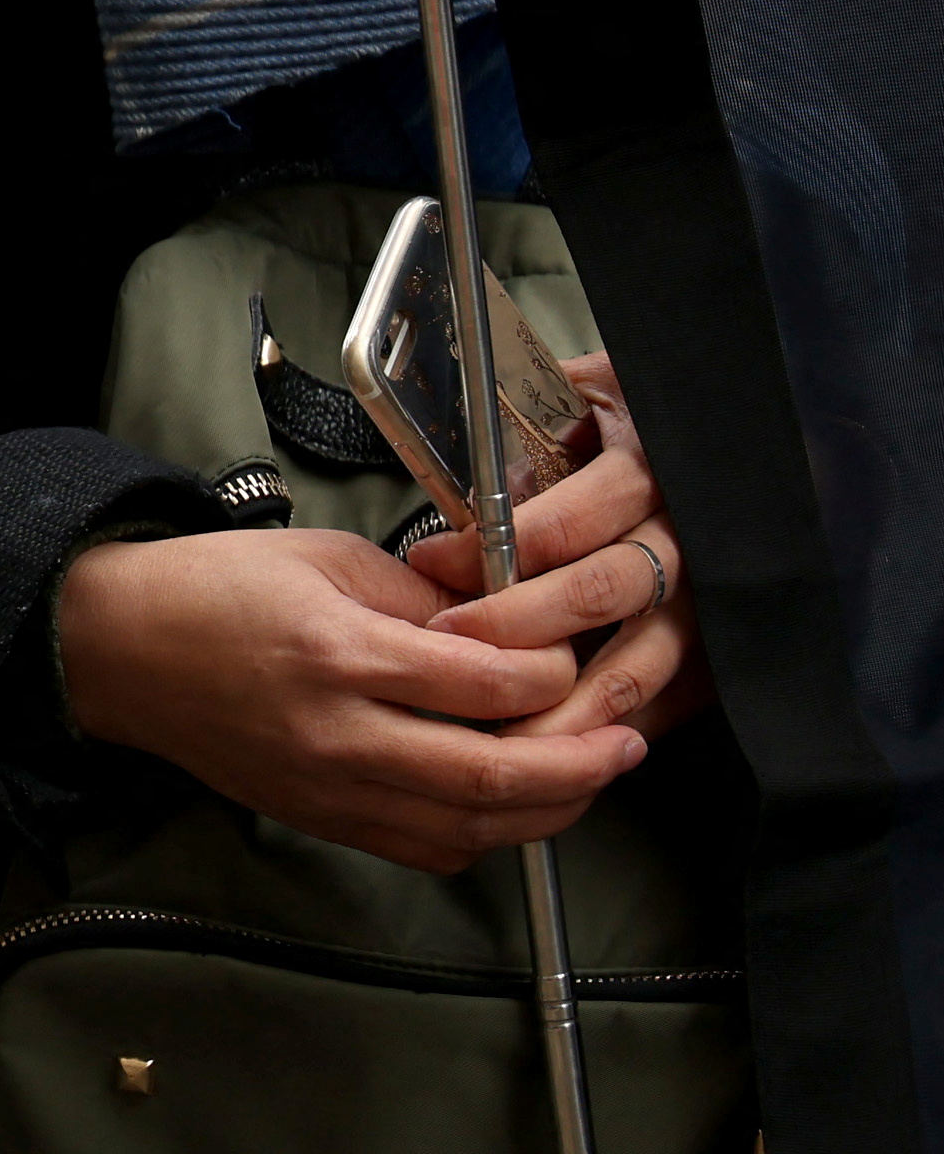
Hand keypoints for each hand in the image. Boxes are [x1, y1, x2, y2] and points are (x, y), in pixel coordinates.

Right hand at [55, 527, 632, 871]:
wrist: (119, 648)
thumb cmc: (215, 588)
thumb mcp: (324, 558)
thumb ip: (420, 600)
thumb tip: (501, 633)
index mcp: (340, 652)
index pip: (486, 684)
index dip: (550, 675)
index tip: (569, 658)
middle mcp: (339, 733)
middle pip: (492, 777)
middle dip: (580, 766)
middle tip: (627, 745)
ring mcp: (328, 788)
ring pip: (468, 830)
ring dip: (545, 813)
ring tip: (586, 781)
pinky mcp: (319, 819)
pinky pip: (424, 848)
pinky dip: (483, 836)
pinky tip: (509, 806)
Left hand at [408, 354, 712, 745]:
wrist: (716, 430)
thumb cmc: (618, 423)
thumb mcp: (570, 403)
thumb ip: (520, 445)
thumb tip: (451, 505)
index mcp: (645, 468)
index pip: (566, 520)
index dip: (497, 547)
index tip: (432, 558)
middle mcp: (685, 535)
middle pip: (603, 592)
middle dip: (519, 626)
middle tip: (451, 642)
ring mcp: (711, 596)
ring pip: (643, 662)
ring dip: (568, 702)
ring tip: (501, 731)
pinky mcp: (722, 646)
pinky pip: (674, 699)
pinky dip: (616, 728)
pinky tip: (564, 749)